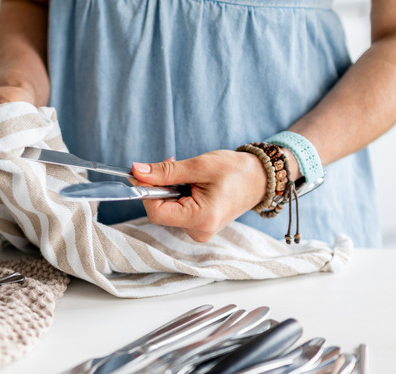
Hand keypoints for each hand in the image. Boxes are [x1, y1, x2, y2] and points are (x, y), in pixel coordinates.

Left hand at [131, 150, 267, 242]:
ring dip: (169, 190)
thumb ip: (166, 171)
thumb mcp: (198, 166)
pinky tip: (191, 185)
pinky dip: (177, 195)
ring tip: (190, 176)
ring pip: (167, 210)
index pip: (156, 212)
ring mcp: (198, 231)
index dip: (145, 192)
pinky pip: (176, 211)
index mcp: (202, 219)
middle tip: (173, 165)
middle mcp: (199, 231)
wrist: (259, 178)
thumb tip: (136, 171)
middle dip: (159, 187)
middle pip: (160, 212)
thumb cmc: (235, 170)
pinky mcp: (198, 226)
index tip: (143, 172)